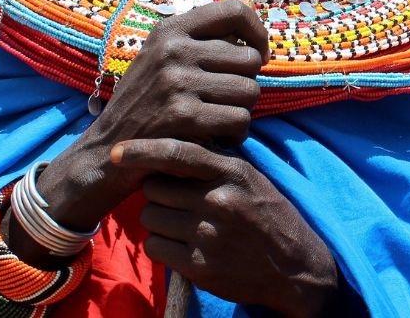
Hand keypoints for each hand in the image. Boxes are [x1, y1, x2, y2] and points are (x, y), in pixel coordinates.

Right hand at [4, 0, 268, 265]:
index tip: (259, 55)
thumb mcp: (161, 59)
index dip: (258, 33)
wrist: (104, 152)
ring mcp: (176, 81)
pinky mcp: (183, 115)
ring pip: (250, 91)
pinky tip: (217, 138)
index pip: (235, 11)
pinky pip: (240, 120)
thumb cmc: (144, 104)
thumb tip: (254, 24)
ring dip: (242, 111)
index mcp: (170, 30)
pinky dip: (236, 135)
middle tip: (227, 101)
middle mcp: (173, 49)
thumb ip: (200, 41)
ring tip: (219, 120)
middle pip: (250, 59)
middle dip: (247, 84)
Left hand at [111, 138, 339, 317]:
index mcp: (231, 172)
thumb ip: (212, 162)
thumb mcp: (248, 177)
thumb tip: (169, 144)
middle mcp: (218, 200)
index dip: (141, 151)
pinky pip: (155, 247)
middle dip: (158, 193)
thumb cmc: (266, 214)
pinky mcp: (199, 266)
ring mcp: (207, 234)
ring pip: (150, 217)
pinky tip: (185, 246)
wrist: (293, 264)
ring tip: (185, 224)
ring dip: (159, 220)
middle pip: (154, 187)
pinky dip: (163, 246)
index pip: (176, 154)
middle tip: (178, 201)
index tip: (116, 153)